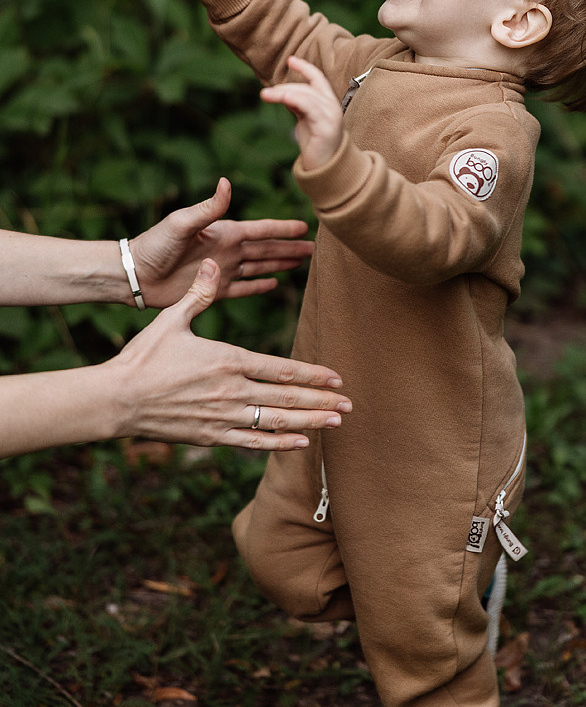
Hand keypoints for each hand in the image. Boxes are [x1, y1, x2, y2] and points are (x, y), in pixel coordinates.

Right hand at [110, 259, 350, 448]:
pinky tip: (299, 444)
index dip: (311, 375)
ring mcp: (222, 417)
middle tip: (349, 405)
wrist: (116, 400)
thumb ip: (198, 293)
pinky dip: (277, 444)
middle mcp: (231, 391)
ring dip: (308, 424)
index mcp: (227, 360)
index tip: (336, 378)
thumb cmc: (142, 358)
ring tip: (335, 424)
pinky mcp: (210, 436)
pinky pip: (251, 442)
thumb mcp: (172, 319)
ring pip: (275, 422)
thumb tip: (211, 262)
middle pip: (286, 397)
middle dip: (320, 402)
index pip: (280, 368)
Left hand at [130, 178, 313, 307]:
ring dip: (279, 264)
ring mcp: (221, 270)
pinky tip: (274, 284)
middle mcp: (227, 250)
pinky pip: (242, 288)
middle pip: (266, 249)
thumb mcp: (182, 222)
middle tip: (314, 249)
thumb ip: (208, 207)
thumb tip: (227, 182)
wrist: (135, 273)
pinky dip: (258, 286)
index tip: (305, 227)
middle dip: (290, 248)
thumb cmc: (155, 244)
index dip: (283, 229)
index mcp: (223, 233)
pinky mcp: (212, 290)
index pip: (261, 230)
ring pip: (259, 267)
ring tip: (300, 264)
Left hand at [261, 56, 342, 170]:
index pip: (318, 79)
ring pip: (306, 96)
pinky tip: (282, 99)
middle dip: (284, 88)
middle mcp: (332, 106)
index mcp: (328, 102)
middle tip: (266, 93)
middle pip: (307, 88)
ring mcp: (331, 116)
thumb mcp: (305, 119)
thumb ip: (298, 105)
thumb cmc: (316, 144)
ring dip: (283, 93)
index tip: (290, 60)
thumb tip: (283, 93)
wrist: (327, 168)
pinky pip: (309, 108)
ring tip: (266, 95)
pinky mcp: (326, 127)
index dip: (305, 68)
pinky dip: (294, 100)